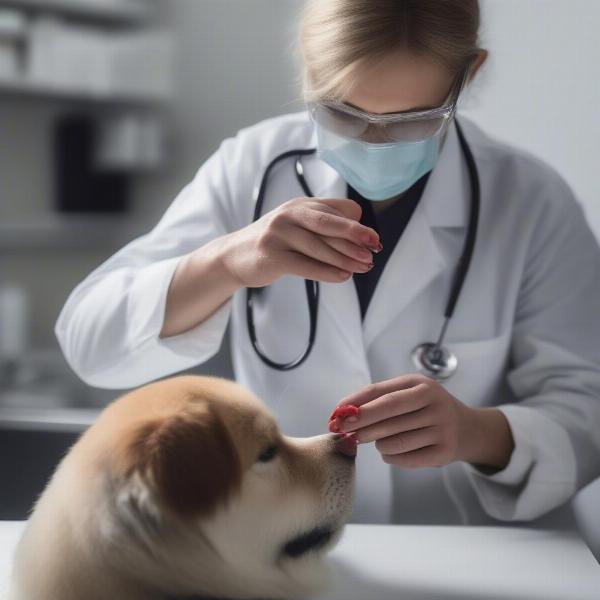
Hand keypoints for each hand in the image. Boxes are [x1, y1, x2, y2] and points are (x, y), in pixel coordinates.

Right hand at [221, 197, 381, 287]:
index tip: (373, 240)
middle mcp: (289, 214)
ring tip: (364, 267)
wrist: (234, 256)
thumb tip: (360, 236)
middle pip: (328, 222)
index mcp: (300, 204)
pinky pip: (305, 265)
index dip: (357, 224)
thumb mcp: (298, 226)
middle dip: (355, 234)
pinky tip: (343, 277)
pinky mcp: (271, 256)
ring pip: (318, 246)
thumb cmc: (275, 242)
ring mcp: (278, 234)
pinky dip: (327, 272)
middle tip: (375, 247)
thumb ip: (324, 225)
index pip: (334, 210)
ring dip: (345, 258)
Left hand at [330, 374, 513, 469]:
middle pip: (386, 416)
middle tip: (346, 432)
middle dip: (360, 425)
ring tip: (379, 440)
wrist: (466, 429)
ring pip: (393, 441)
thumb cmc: (427, 408)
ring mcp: (442, 429)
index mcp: (421, 385)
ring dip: (378, 444)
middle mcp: (434, 404)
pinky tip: (392, 451)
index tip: (336, 415)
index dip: (355, 405)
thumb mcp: (408, 392)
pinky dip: (391, 457)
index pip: (380, 394)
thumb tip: (342, 412)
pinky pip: (404, 459)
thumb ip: (377, 398)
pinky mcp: (444, 453)